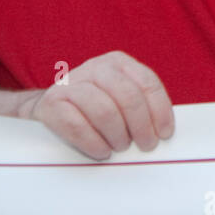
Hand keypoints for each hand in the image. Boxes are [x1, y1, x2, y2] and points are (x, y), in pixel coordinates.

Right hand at [23, 51, 174, 159]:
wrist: (50, 107)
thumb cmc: (94, 107)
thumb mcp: (118, 96)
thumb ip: (140, 106)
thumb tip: (164, 132)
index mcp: (118, 63)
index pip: (147, 83)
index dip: (160, 110)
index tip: (165, 134)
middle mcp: (96, 67)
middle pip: (128, 96)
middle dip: (141, 125)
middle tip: (146, 145)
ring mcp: (71, 83)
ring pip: (104, 110)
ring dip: (117, 135)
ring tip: (120, 147)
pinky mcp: (51, 102)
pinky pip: (77, 126)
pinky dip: (94, 143)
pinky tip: (101, 151)